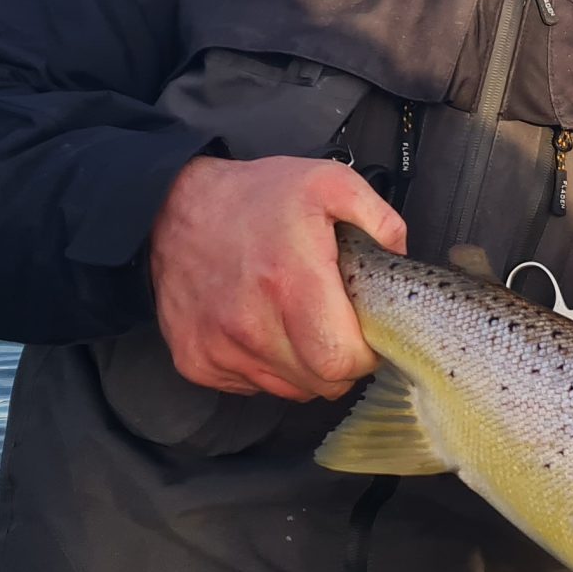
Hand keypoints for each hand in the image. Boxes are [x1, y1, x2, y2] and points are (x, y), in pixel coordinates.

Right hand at [148, 154, 406, 400]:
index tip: (363, 333)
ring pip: (288, 389)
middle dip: (339, 362)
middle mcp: (250, 324)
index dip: (364, 354)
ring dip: (302, 366)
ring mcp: (219, 347)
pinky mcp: (196, 360)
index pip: (341, 361)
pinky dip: (265, 366)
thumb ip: (378, 216)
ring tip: (294, 320)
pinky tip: (261, 326)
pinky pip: (251, 386)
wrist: (172, 206)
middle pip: (320, 383)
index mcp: (290, 282)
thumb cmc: (255, 198)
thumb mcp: (328, 182)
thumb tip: (400, 252)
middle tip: (334, 326)